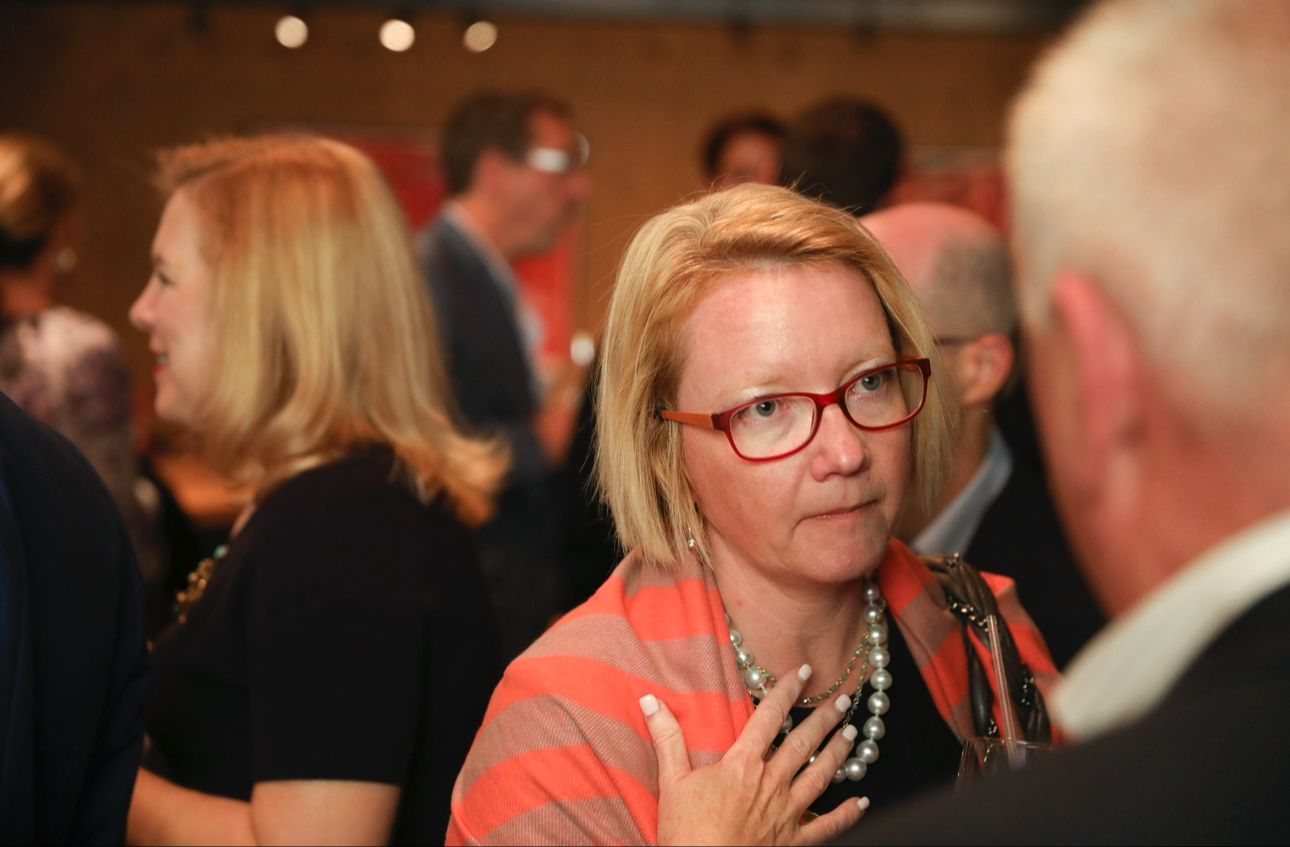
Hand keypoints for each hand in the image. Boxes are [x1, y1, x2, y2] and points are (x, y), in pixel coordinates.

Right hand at [640, 664, 868, 845]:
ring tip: (853, 733)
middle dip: (825, 718)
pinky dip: (847, 814)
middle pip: (803, 743)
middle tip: (843, 698)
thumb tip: (651, 700)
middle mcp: (771, 783)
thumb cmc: (687, 833)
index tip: (803, 671)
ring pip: (821, 775)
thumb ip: (667, 738)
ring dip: (838, 752)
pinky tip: (861, 802)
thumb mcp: (672, 782)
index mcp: (743, 764)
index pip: (769, 717)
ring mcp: (787, 813)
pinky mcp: (794, 841)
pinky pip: (828, 826)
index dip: (786, 690)